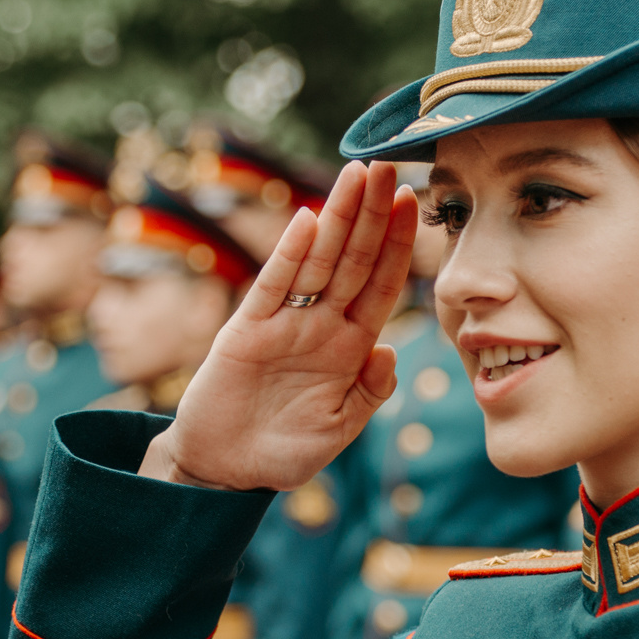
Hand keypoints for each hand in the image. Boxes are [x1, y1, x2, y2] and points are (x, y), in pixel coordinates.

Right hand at [140, 160, 417, 492]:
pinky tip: (308, 221)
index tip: (414, 203)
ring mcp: (284, 324)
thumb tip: (389, 350)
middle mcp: (320, 326)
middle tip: (390, 166)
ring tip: (356, 175)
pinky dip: (289, 255)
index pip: (382, 286)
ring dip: (337, 218)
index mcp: (350, 348)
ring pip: (317, 261)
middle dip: (372, 214)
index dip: (399, 246)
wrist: (224, 472)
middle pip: (354, 260)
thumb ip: (369, 394)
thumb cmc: (283, 453)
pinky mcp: (246, 330)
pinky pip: (272, 286)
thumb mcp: (338, 430)